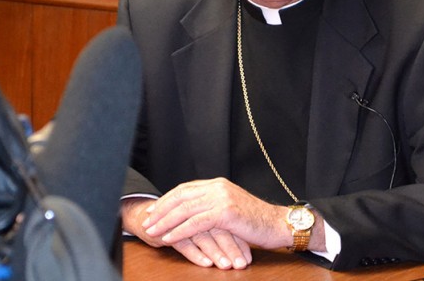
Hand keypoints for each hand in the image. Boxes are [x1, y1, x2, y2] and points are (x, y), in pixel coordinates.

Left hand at [141, 178, 312, 262]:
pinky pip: (195, 223)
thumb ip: (213, 206)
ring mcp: (221, 198)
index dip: (167, 200)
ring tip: (152, 231)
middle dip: (161, 210)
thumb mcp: (232, 208)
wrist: (278, 224)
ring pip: (185, 209)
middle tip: (146, 221)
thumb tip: (193, 213)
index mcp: (218, 184)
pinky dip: (179, 231)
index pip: (185, 189)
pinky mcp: (225, 212)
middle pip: (181, 196)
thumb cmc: (256, 221)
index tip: (153, 210)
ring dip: (165, 221)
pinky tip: (169, 238)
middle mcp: (218, 187)